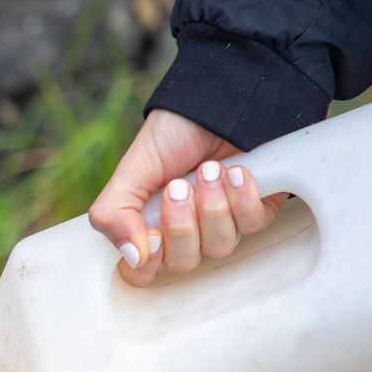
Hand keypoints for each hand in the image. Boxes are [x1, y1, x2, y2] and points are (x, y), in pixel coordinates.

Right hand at [88, 109, 285, 284]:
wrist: (220, 98)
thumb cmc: (174, 132)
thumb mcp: (132, 169)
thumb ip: (114, 214)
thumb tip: (130, 258)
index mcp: (149, 224)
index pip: (142, 272)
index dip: (147, 263)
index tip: (152, 235)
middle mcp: (186, 230)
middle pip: (183, 263)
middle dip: (182, 224)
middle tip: (180, 186)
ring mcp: (222, 222)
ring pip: (219, 246)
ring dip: (213, 205)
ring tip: (210, 170)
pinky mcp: (257, 210)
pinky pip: (253, 225)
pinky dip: (243, 196)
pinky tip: (237, 171)